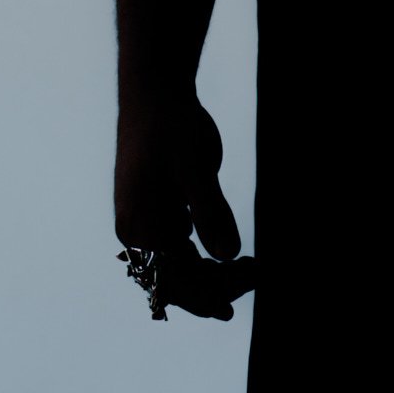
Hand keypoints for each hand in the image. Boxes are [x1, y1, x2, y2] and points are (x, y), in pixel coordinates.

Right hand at [114, 91, 256, 321]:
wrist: (155, 91)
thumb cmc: (170, 124)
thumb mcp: (194, 166)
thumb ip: (210, 211)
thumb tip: (228, 255)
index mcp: (139, 226)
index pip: (173, 279)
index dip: (207, 294)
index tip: (238, 301)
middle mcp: (137, 233)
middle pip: (177, 280)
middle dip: (216, 285)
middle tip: (256, 274)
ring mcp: (146, 224)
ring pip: (180, 267)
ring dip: (214, 274)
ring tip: (252, 268)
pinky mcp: (158, 213)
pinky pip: (181, 249)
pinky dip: (207, 256)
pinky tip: (233, 256)